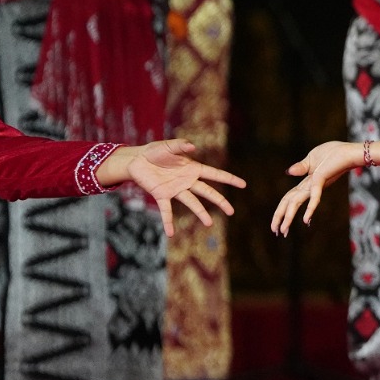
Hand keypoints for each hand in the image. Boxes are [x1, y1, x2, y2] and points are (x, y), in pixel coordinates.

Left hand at [104, 140, 245, 236]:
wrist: (136, 160)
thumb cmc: (154, 151)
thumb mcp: (168, 146)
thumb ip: (181, 146)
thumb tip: (193, 147)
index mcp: (192, 168)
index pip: (215, 174)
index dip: (229, 179)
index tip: (243, 184)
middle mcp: (187, 181)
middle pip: (208, 192)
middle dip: (220, 201)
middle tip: (231, 211)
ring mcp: (175, 190)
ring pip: (192, 203)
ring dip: (201, 213)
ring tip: (210, 224)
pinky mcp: (161, 195)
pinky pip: (166, 211)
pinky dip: (168, 222)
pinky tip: (171, 233)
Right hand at [271, 140, 360, 235]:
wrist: (349, 150)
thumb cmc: (334, 153)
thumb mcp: (312, 159)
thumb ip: (301, 167)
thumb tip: (288, 172)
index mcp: (307, 183)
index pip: (290, 198)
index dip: (282, 209)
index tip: (276, 223)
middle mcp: (310, 187)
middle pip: (291, 203)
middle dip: (281, 217)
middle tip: (275, 233)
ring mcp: (316, 185)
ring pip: (297, 202)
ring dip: (289, 217)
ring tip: (282, 231)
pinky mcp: (322, 179)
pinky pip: (314, 195)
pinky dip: (310, 208)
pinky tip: (305, 221)